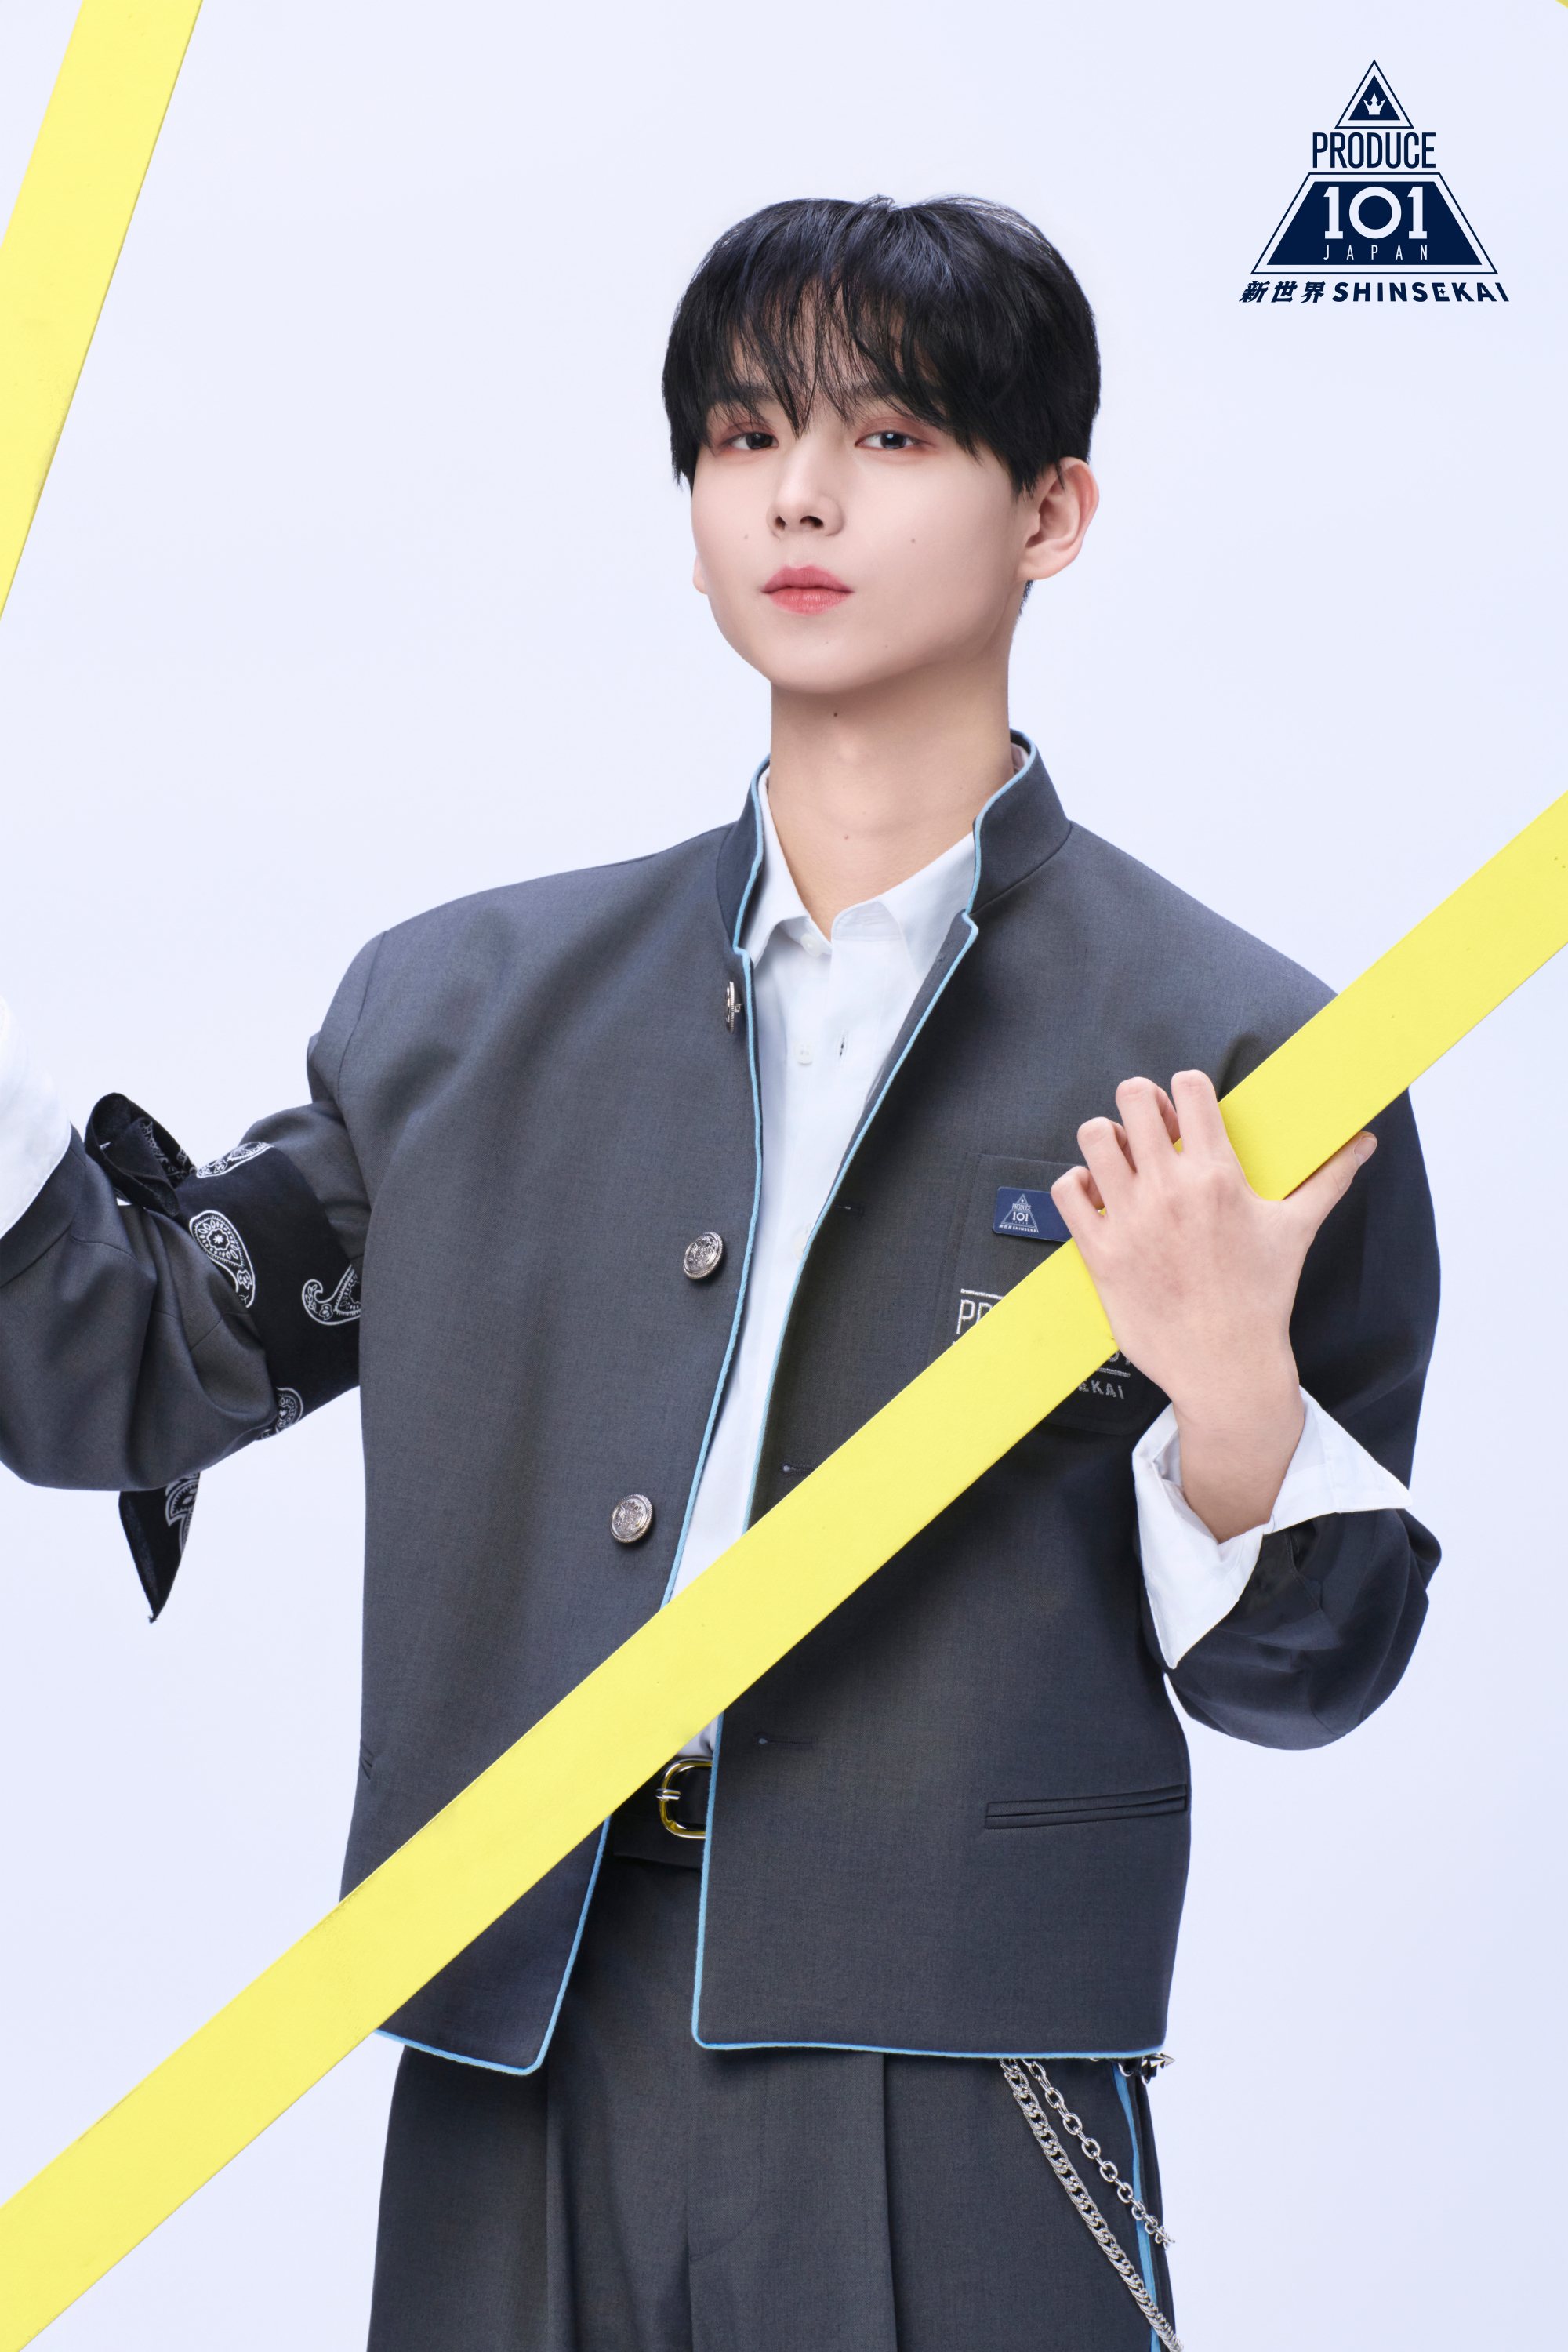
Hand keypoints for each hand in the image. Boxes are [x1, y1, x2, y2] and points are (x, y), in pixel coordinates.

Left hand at [1050, 1072, 1375, 1542]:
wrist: (1225, 1364)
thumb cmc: (1261, 1296)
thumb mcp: (1297, 1230)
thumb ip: (1329, 1177)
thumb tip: (1365, 1143)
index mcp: (1218, 1176)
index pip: (1189, 1087)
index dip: (1184, 1089)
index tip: (1185, 1112)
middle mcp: (1170, 1190)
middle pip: (1133, 1098)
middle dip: (1141, 1103)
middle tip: (1149, 1129)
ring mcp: (1131, 1219)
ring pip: (1094, 1136)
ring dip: (1106, 1140)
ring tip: (1121, 1161)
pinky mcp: (1100, 1251)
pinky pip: (1066, 1190)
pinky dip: (1076, 1185)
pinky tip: (1098, 1198)